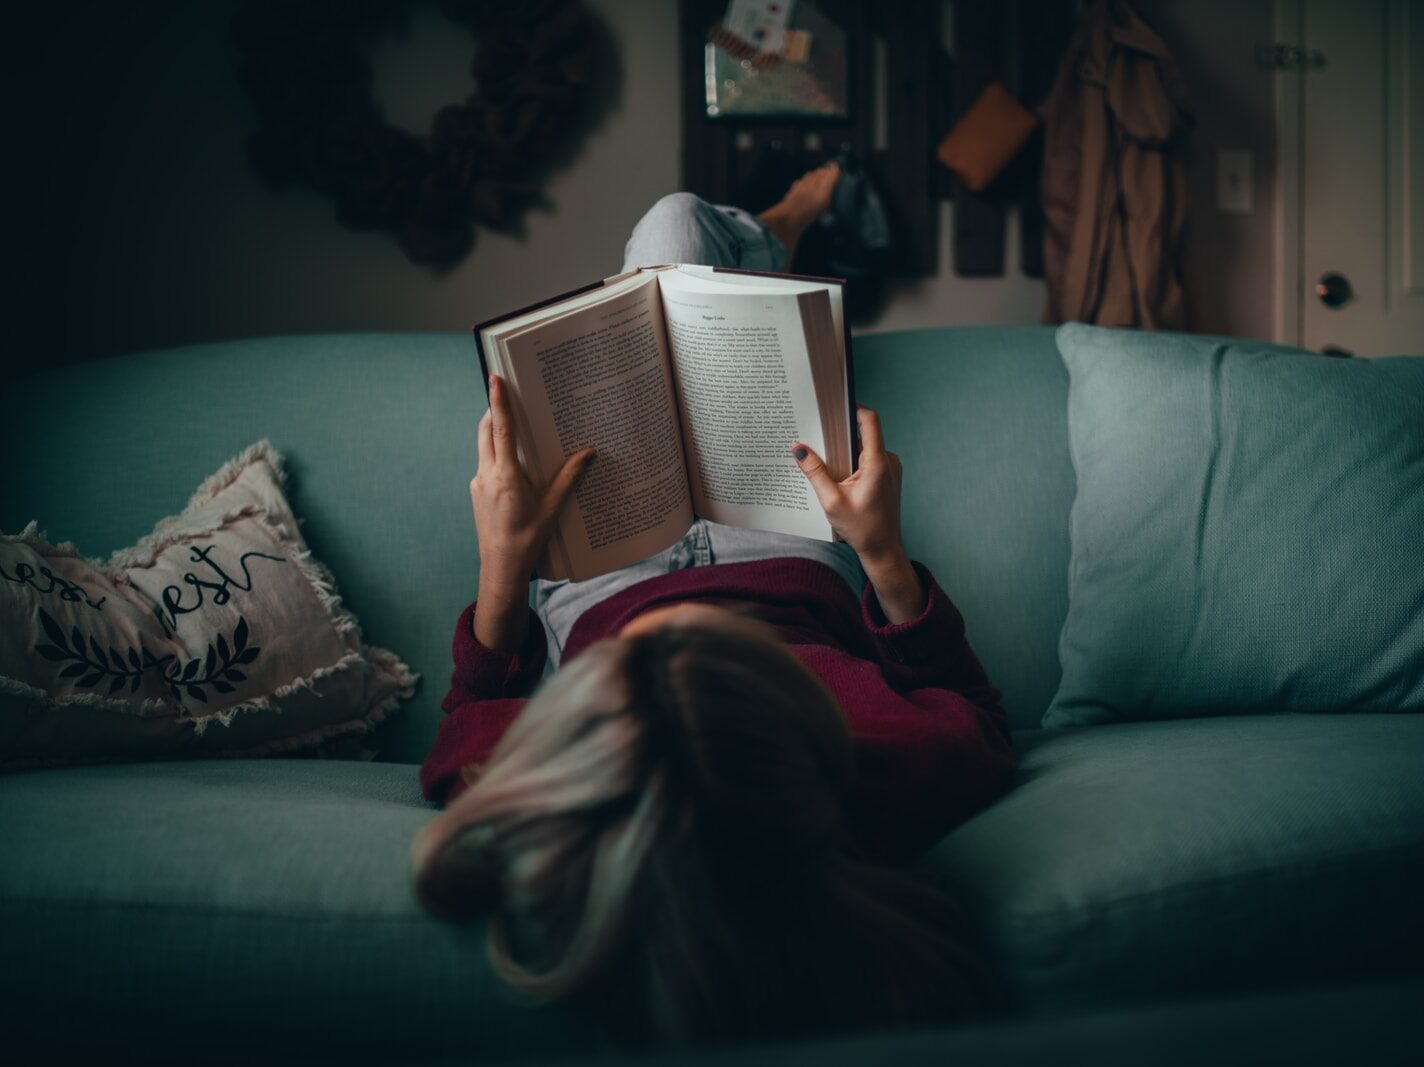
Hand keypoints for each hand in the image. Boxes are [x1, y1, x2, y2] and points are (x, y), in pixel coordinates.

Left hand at [472, 374, 594, 589]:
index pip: (501, 430)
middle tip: (507, 393)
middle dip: (495, 410)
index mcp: (506, 477)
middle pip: (486, 430)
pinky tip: (514, 462)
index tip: (495, 379)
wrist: (501, 568)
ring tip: (516, 426)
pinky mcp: (476, 491)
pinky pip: (485, 463)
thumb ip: (569, 477)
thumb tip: (589, 453)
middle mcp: (487, 475)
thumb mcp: (552, 508)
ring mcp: (478, 483)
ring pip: (484, 446)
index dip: (499, 401)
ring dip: (495, 432)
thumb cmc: (528, 540)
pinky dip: (497, 454)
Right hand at [792, 407, 924, 622]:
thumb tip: (798, 448)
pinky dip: (853, 461)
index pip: (869, 420)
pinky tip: (838, 475)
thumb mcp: (831, 501)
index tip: (833, 406)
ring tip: (825, 459)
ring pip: (866, 446)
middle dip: (841, 432)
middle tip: (818, 434)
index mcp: (877, 463)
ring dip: (846, 450)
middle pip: (864, 432)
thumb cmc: (861, 529)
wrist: (883, 550)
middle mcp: (888, 461)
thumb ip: (815, 472)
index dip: (852, 408)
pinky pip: (870, 458)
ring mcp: (891, 468)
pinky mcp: (888, 475)